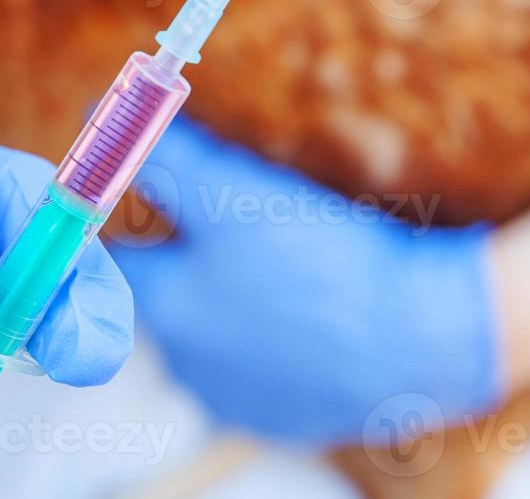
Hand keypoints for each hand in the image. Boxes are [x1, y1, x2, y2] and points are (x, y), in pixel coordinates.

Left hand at [110, 119, 501, 446]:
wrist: (420, 335)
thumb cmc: (323, 260)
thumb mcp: (233, 190)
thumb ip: (166, 155)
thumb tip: (109, 111)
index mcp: (164, 310)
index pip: (119, 254)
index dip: (144, 215)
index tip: (178, 192)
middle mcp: (186, 365)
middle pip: (170, 294)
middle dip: (197, 256)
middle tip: (249, 221)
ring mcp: (237, 399)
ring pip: (218, 330)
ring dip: (240, 297)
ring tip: (291, 262)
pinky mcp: (288, 418)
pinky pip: (266, 365)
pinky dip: (281, 336)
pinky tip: (318, 305)